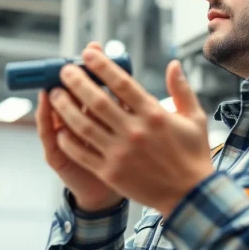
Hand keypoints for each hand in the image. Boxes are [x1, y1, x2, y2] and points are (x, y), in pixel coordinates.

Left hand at [49, 48, 213, 217]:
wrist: (190, 196)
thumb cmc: (193, 154)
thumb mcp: (194, 118)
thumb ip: (181, 89)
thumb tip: (173, 64)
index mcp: (154, 114)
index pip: (121, 83)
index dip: (102, 65)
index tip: (88, 53)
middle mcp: (135, 131)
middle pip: (97, 101)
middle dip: (77, 82)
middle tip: (64, 70)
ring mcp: (121, 153)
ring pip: (84, 125)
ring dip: (65, 108)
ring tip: (54, 94)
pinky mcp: (111, 172)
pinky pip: (82, 153)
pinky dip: (68, 140)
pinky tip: (59, 128)